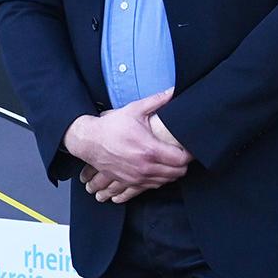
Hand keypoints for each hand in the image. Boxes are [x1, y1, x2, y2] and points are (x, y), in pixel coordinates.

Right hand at [65, 88, 189, 201]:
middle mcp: (145, 167)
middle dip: (182, 164)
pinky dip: (158, 180)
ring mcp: (137, 177)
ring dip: (171, 173)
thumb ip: (157, 100)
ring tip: (170, 161)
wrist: (89, 141)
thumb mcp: (135, 110)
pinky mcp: (129, 182)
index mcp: (150, 150)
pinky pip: (151, 187)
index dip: (189, 154)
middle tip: (181, 154)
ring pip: (165, 182)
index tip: (188, 147)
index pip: (181, 160)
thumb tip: (173, 90)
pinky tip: (157, 169)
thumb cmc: (112, 126)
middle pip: (176, 174)